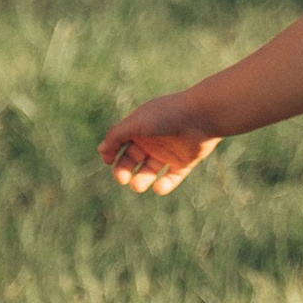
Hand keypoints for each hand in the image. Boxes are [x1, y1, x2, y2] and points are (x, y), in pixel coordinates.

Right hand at [99, 96, 219, 194]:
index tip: (108, 160)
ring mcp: (168, 152)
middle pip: (131, 160)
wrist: (201, 116)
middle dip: (124, 171)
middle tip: (123, 178)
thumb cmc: (167, 115)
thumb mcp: (136, 123)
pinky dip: (164, 186)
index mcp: (139, 127)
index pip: (119, 144)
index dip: (111, 153)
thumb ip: (116, 135)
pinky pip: (171, 178)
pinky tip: (159, 187)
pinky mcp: (184, 162)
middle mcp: (152, 140)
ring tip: (138, 185)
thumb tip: (100, 149)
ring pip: (149, 172)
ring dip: (141, 181)